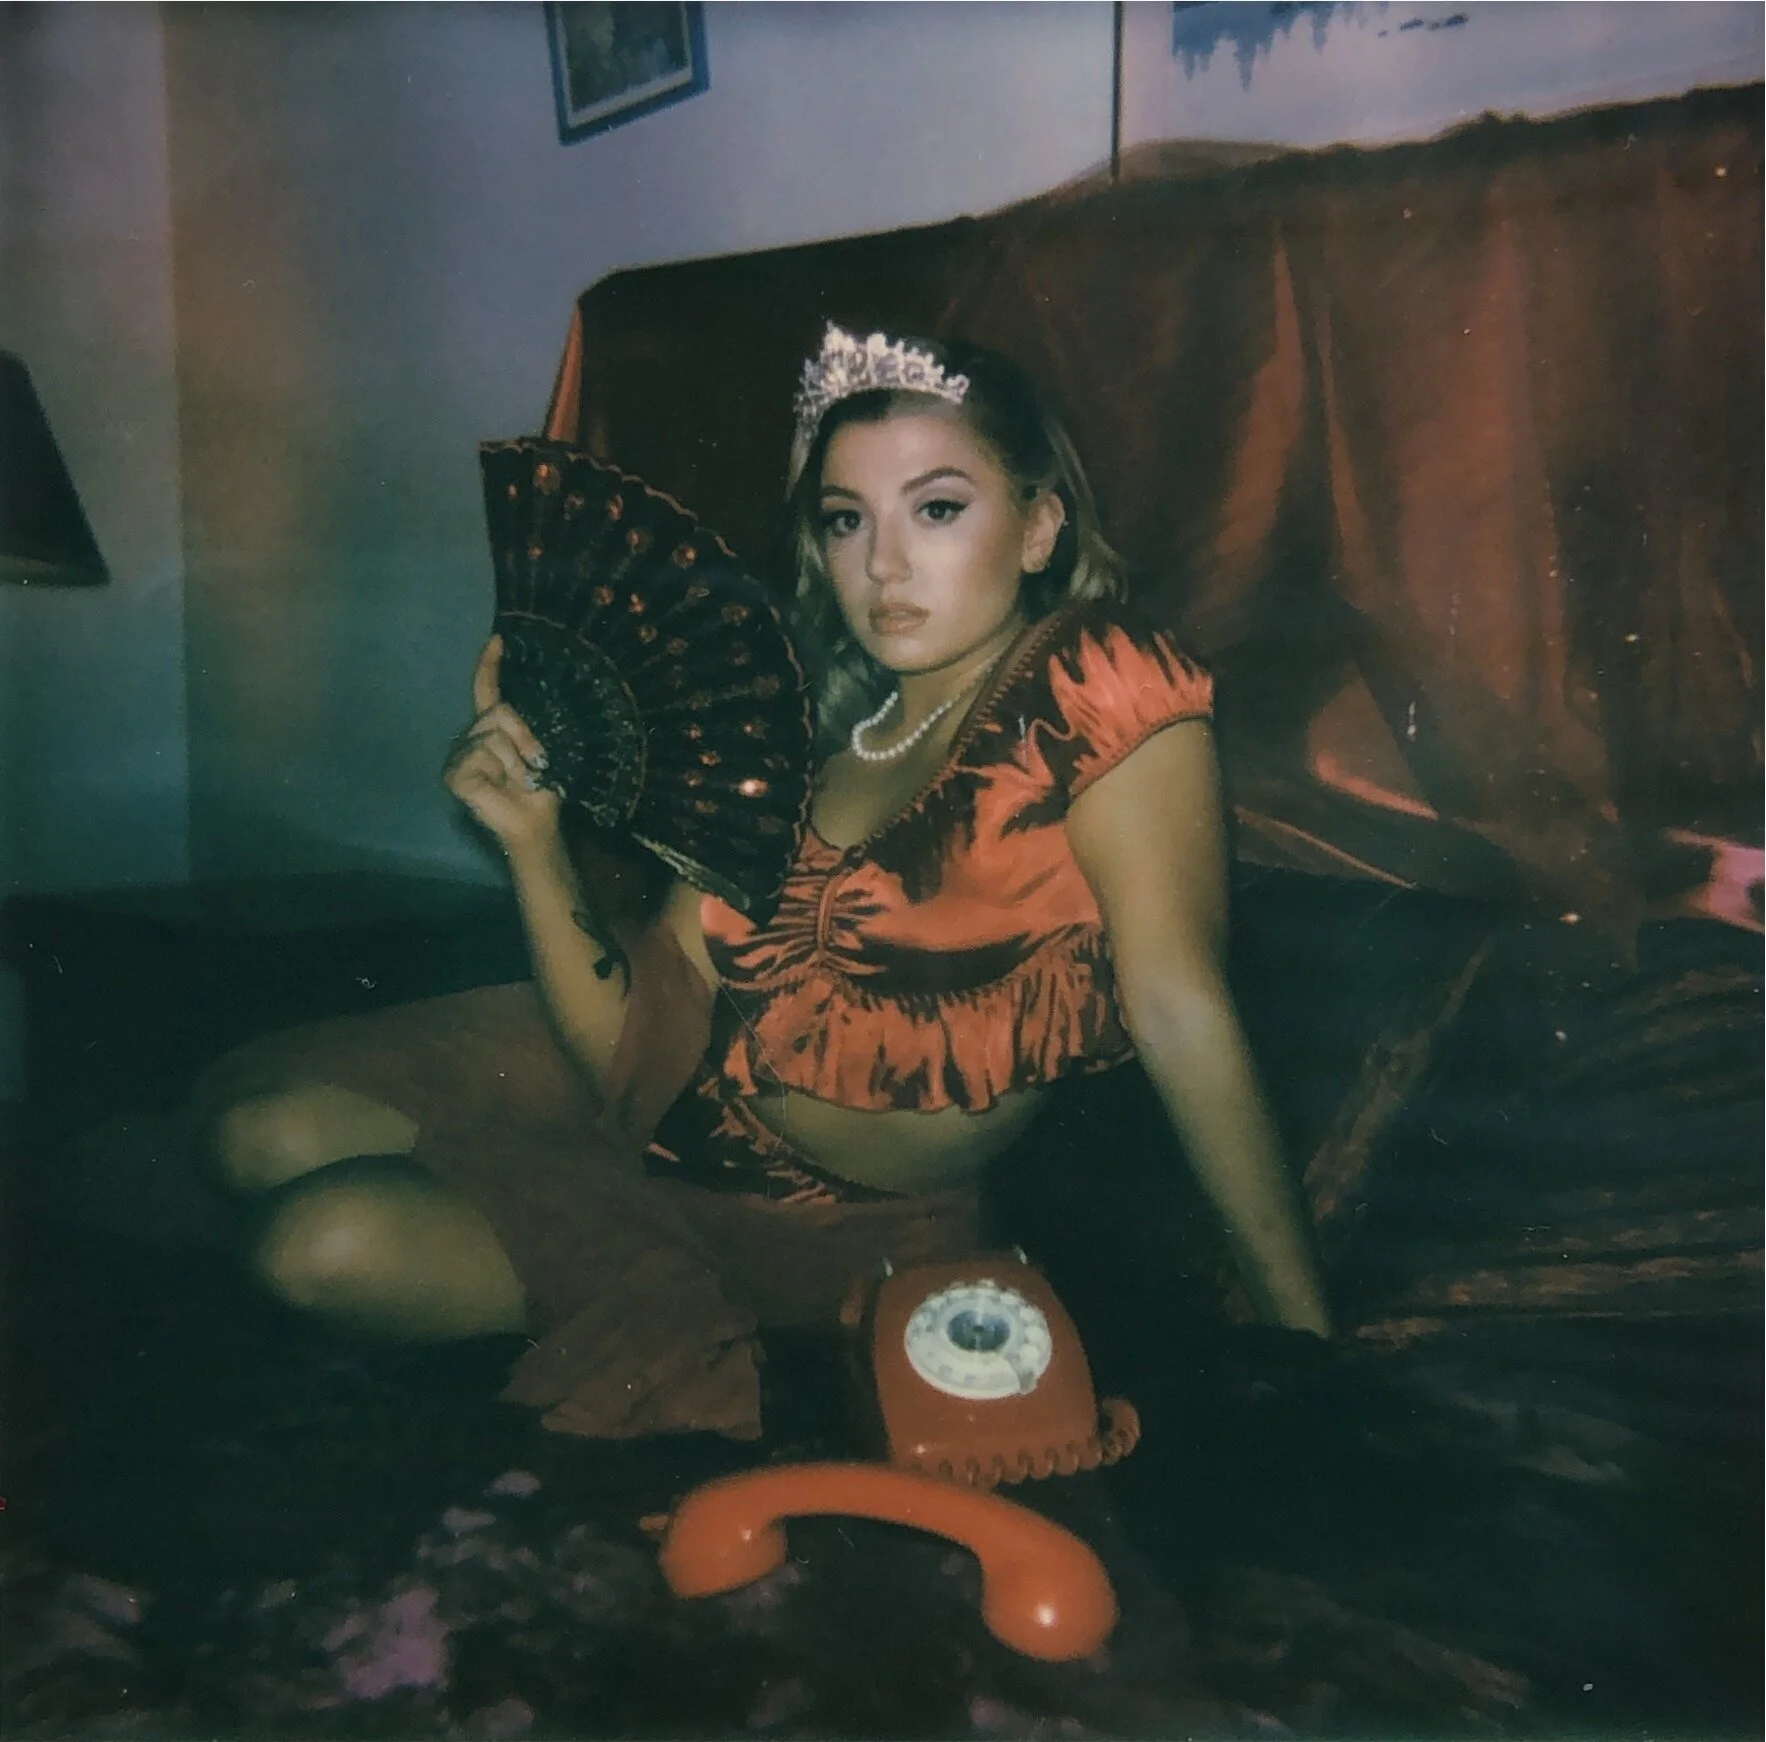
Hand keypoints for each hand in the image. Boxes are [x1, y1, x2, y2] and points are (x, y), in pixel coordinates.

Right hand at [444, 636, 561, 854]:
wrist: (536, 822)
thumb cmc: (538, 789)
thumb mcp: (536, 751)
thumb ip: (522, 731)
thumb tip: (508, 716)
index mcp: (490, 729)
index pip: (486, 692)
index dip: (489, 666)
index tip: (497, 640)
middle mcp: (469, 738)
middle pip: (498, 711)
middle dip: (524, 736)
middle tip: (533, 764)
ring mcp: (458, 756)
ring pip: (492, 735)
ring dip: (515, 759)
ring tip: (517, 779)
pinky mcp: (453, 775)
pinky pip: (481, 754)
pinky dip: (499, 770)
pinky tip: (498, 786)